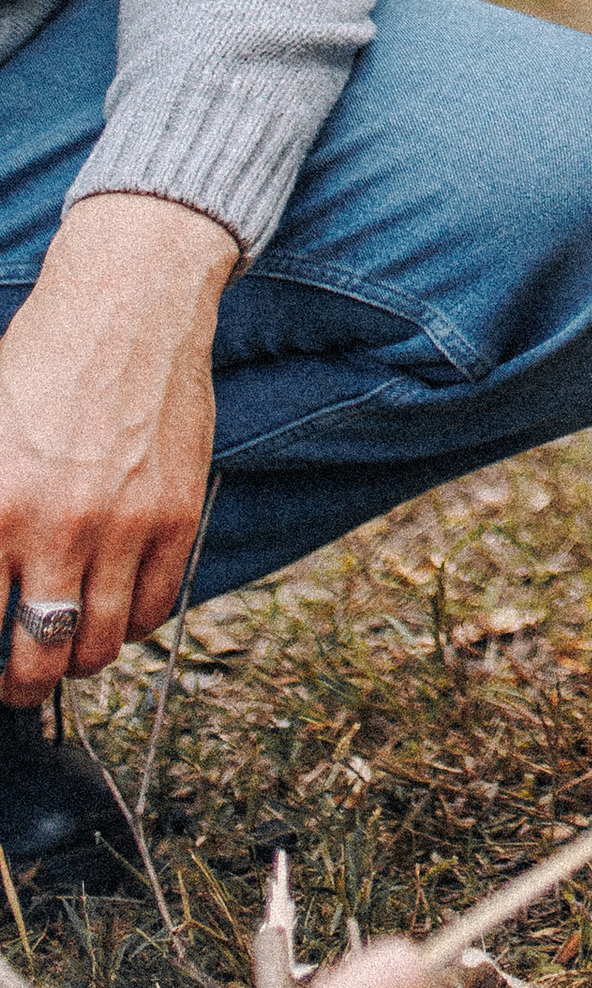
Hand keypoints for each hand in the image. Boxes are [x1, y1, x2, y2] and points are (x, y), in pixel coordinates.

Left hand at [0, 195, 235, 699]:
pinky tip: (113, 608)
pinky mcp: (176, 514)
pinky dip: (132, 624)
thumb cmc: (39, 362)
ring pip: (98, 646)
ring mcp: (124, 525)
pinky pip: (156, 608)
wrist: (127, 304)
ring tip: (67, 649)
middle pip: (36, 657)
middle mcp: (56, 529)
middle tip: (18, 678)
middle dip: (21, 683)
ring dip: (77, 660)